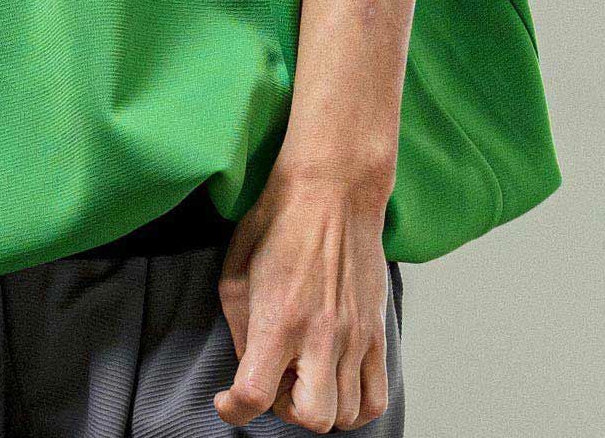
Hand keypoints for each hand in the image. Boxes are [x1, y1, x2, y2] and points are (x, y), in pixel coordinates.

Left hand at [212, 167, 393, 430]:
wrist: (333, 189)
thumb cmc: (279, 221)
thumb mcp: (236, 269)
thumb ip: (239, 327)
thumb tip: (249, 364)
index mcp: (279, 319)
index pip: (255, 395)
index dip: (234, 409)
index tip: (227, 400)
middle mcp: (320, 335)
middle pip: (310, 418)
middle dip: (285, 409)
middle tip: (276, 378)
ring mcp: (354, 336)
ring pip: (346, 415)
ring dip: (319, 405)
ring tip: (305, 372)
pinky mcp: (377, 332)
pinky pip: (376, 398)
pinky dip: (356, 405)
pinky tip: (335, 380)